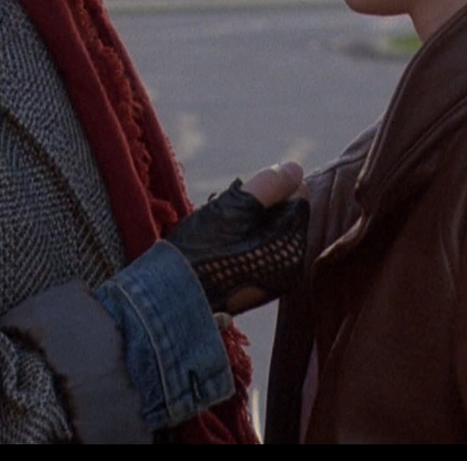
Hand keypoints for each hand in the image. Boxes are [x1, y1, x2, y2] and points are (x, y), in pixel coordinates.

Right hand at [167, 162, 308, 314]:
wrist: (169, 298)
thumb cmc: (200, 250)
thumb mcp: (234, 208)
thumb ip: (269, 185)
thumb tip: (296, 168)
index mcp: (291, 247)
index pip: (297, 195)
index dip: (268, 187)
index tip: (238, 199)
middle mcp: (291, 268)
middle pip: (284, 214)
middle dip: (258, 206)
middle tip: (223, 213)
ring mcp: (276, 281)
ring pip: (269, 230)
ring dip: (246, 221)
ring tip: (216, 229)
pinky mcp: (259, 288)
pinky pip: (259, 250)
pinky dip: (242, 240)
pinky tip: (218, 245)